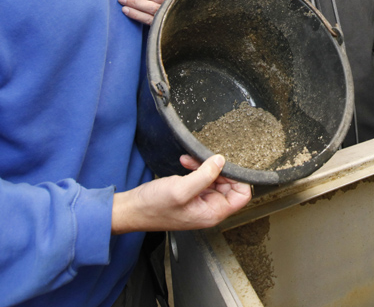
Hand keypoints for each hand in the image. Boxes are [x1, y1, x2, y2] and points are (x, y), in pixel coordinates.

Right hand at [111, 155, 251, 233]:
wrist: (132, 209)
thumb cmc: (154, 207)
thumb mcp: (181, 189)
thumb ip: (205, 175)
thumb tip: (222, 161)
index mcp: (213, 213)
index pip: (242, 195)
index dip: (238, 179)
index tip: (226, 165)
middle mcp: (210, 208)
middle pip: (229, 184)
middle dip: (217, 169)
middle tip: (203, 161)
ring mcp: (201, 201)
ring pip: (215, 178)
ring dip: (204, 166)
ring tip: (189, 162)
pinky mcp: (191, 194)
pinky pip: (202, 177)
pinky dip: (196, 168)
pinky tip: (185, 163)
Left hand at [118, 0, 188, 24]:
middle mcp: (177, 6)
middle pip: (156, 8)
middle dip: (138, 3)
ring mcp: (173, 17)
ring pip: (153, 17)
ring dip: (136, 12)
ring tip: (124, 7)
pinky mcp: (165, 24)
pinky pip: (151, 22)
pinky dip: (139, 17)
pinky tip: (130, 13)